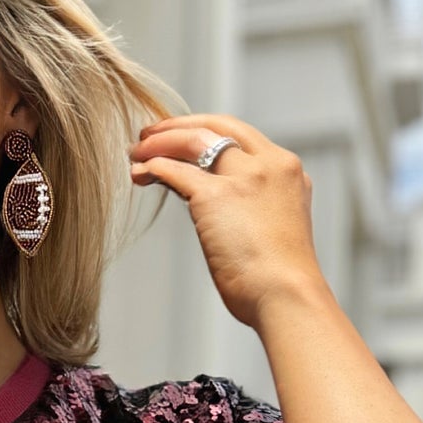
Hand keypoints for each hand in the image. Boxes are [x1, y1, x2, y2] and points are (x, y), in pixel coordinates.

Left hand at [129, 113, 327, 328]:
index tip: (181, 140)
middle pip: (217, 126)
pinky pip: (176, 171)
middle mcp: (270, 165)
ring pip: (194, 140)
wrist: (287, 296)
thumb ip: (252, 210)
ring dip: (159, 143)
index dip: (205, 132)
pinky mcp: (217, 196)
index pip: (241, 136)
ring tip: (135, 152)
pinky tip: (140, 172)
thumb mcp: (272, 230)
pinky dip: (153, 167)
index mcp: (287, 172)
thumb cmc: (278, 282)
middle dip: (178, 126)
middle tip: (149, 134)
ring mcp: (246, 177)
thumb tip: (216, 212)